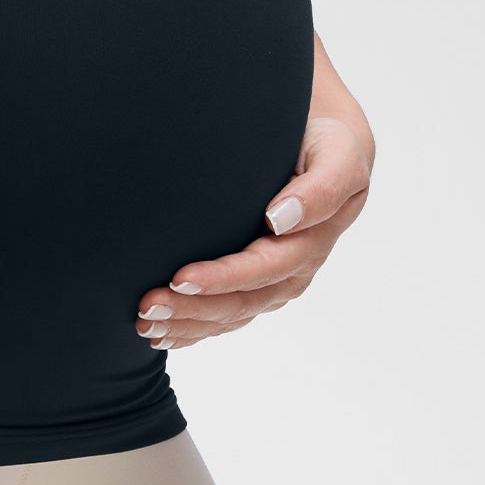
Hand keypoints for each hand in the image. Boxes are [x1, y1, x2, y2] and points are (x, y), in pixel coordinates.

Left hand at [134, 114, 372, 349]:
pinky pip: (228, 317)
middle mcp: (293, 271)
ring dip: (187, 324)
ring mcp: (276, 283)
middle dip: (192, 308)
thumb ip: (319, 189)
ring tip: (145, 324)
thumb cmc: (329, 149)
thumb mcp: (339, 160)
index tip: (179, 277)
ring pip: (231, 316)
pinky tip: (164, 335)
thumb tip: (280, 219)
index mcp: (311, 243)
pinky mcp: (260, 286)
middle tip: (147, 306)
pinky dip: (195, 329)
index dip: (221, 278)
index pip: (261, 269)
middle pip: (241, 301)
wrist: (331, 154)